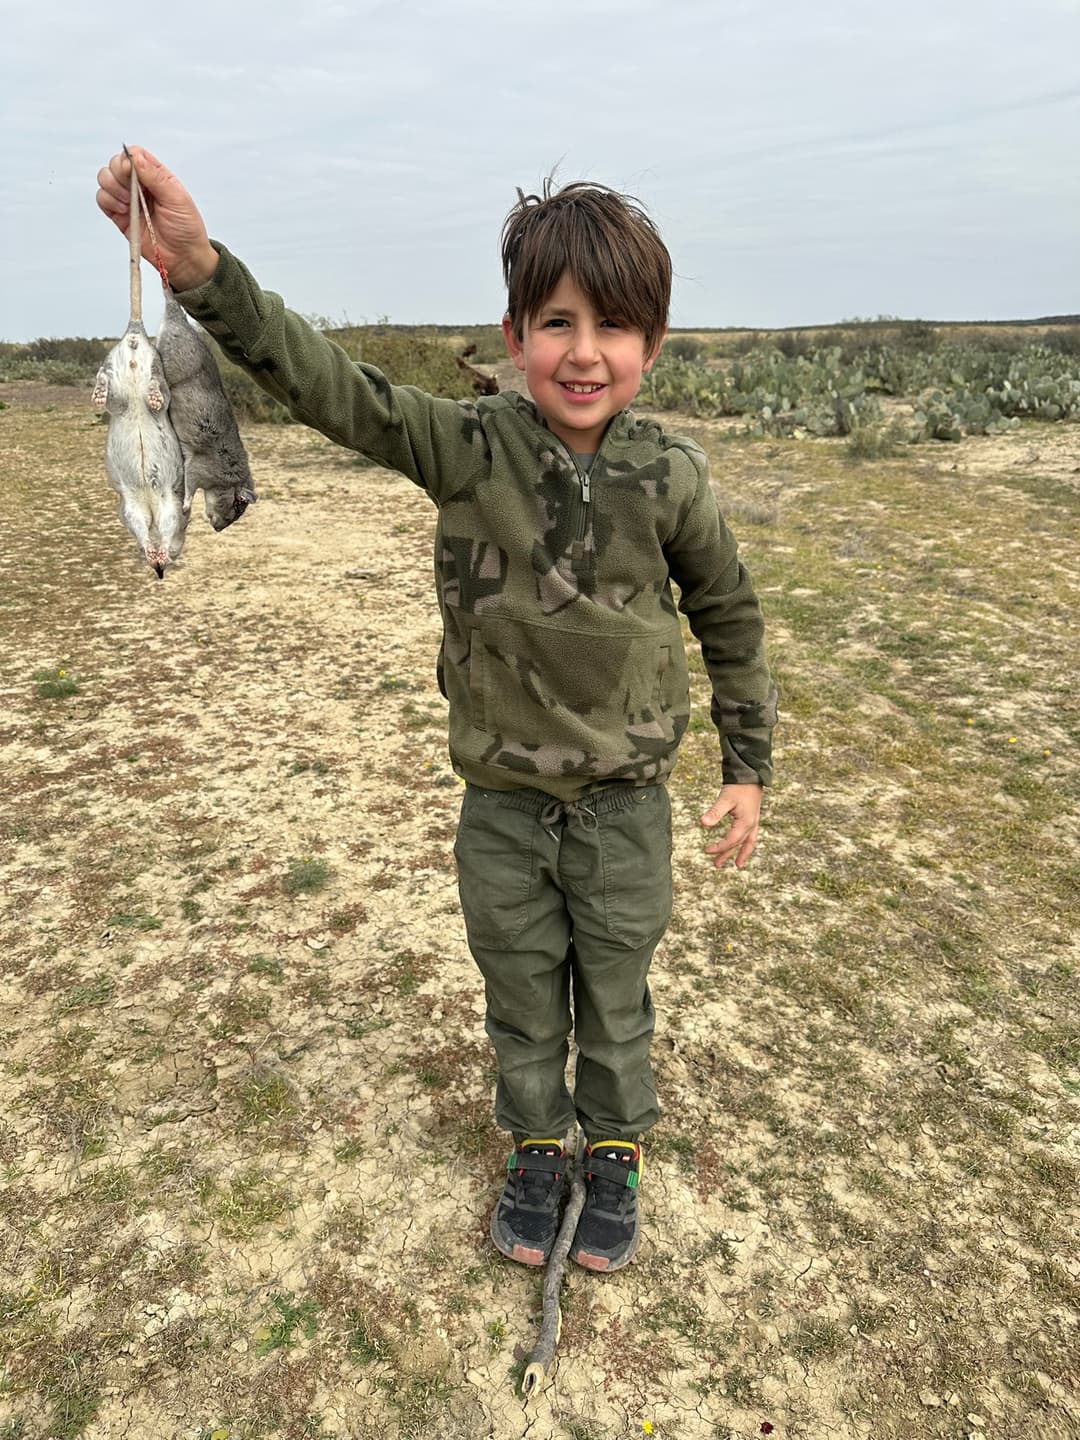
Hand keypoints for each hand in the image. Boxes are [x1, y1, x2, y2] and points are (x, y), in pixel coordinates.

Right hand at [96, 146, 218, 292]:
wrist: (183, 258)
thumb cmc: (186, 228)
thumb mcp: (177, 199)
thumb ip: (156, 177)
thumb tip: (135, 157)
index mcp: (156, 175)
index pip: (134, 154)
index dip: (127, 159)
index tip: (131, 171)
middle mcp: (140, 184)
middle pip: (115, 164)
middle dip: (119, 175)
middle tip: (132, 192)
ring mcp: (128, 199)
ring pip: (105, 179)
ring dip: (113, 189)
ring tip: (128, 204)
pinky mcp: (119, 215)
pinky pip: (102, 199)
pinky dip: (108, 201)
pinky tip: (123, 211)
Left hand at [701, 784, 761, 869]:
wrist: (751, 776)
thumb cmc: (738, 787)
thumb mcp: (725, 799)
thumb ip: (714, 812)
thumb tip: (702, 823)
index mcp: (745, 823)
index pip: (731, 841)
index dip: (719, 847)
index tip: (706, 850)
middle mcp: (751, 825)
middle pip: (738, 844)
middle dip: (727, 854)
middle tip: (716, 865)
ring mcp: (753, 822)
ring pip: (748, 842)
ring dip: (741, 853)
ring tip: (737, 865)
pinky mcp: (752, 817)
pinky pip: (751, 836)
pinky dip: (746, 844)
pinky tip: (740, 845)